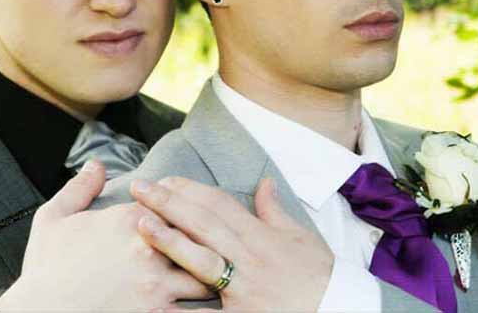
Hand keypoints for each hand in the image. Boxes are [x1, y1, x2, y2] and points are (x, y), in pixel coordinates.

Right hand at [0, 162, 209, 311]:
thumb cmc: (45, 269)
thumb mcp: (54, 218)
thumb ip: (81, 187)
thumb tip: (97, 164)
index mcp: (131, 220)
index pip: (175, 203)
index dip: (183, 207)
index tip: (184, 214)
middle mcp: (150, 249)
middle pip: (199, 235)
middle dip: (209, 238)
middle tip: (218, 242)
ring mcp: (156, 285)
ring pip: (207, 274)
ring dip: (215, 273)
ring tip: (226, 273)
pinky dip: (209, 310)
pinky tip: (220, 308)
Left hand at [132, 176, 333, 311]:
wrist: (338, 311)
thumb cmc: (319, 275)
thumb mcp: (300, 237)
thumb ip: (274, 211)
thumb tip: (264, 182)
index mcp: (260, 235)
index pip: (219, 204)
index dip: (190, 190)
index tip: (165, 179)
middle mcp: (249, 257)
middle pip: (203, 223)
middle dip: (169, 203)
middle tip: (139, 187)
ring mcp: (244, 288)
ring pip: (202, 259)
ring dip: (169, 240)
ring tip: (141, 224)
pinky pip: (208, 312)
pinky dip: (185, 308)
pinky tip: (159, 298)